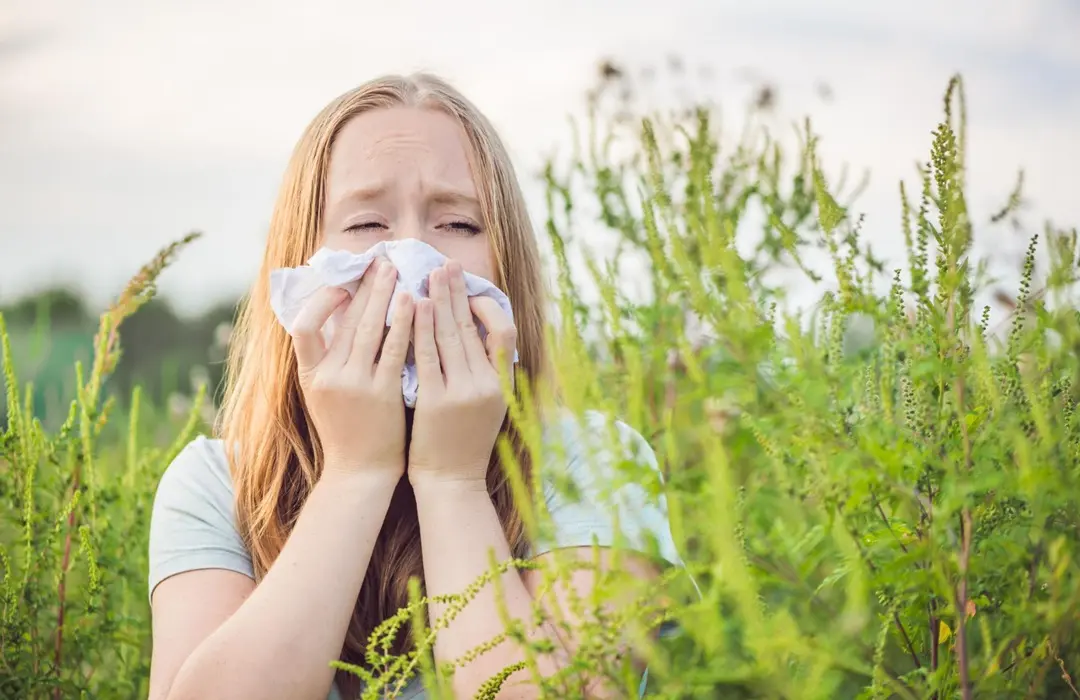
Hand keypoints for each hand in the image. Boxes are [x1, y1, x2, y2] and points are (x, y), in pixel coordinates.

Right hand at [289, 257, 414, 478]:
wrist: (361, 473)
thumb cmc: (346, 432)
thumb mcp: (322, 396)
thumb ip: (324, 360)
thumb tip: (335, 318)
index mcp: (310, 377)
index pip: (302, 328)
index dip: (321, 303)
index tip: (342, 286)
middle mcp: (329, 377)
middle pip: (344, 320)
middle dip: (363, 287)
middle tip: (379, 260)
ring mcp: (355, 385)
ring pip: (368, 329)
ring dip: (383, 295)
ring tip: (395, 271)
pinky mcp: (382, 393)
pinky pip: (394, 349)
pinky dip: (403, 323)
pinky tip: (414, 302)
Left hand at [407, 261, 516, 485]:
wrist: (451, 483)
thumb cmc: (464, 445)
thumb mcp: (488, 408)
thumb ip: (486, 375)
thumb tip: (480, 338)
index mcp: (501, 386)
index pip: (503, 334)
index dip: (486, 308)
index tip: (470, 292)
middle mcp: (486, 386)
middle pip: (473, 327)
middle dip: (458, 293)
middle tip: (446, 265)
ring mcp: (462, 393)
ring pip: (451, 336)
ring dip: (440, 301)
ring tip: (430, 275)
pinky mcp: (436, 401)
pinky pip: (428, 356)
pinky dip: (422, 328)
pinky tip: (415, 307)